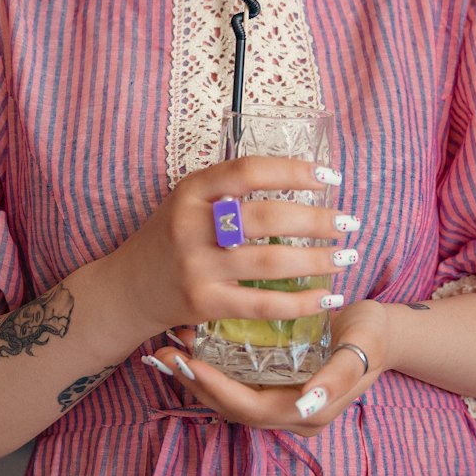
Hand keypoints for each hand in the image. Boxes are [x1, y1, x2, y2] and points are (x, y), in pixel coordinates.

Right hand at [103, 156, 357, 341]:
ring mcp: (197, 266)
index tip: (330, 176)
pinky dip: (299, 303)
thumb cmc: (170, 237)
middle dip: (316, 220)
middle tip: (348, 221)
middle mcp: (191, 225)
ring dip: (317, 261)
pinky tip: (325, 298)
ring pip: (270, 263)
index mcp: (191, 189)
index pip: (249, 170)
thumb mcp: (189, 201)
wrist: (127, 288)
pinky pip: (261, 305)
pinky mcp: (203, 303)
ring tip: (346, 257)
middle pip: (266, 218)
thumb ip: (230, 189)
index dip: (294, 171)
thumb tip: (299, 178)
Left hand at [158, 300, 390, 436]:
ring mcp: (280, 400)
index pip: (249, 408)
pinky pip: (236, 380)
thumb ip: (339, 376)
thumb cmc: (373, 336)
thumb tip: (308, 403)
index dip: (216, 389)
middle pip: (231, 407)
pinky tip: (193, 342)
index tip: (187, 363)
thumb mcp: (363, 349)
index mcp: (308, 413)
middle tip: (163, 353)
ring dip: (198, 374)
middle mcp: (289, 414)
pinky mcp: (274, 382)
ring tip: (169, 346)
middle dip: (195, 382)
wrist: (382, 331)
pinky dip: (212, 365)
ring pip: (229, 396)